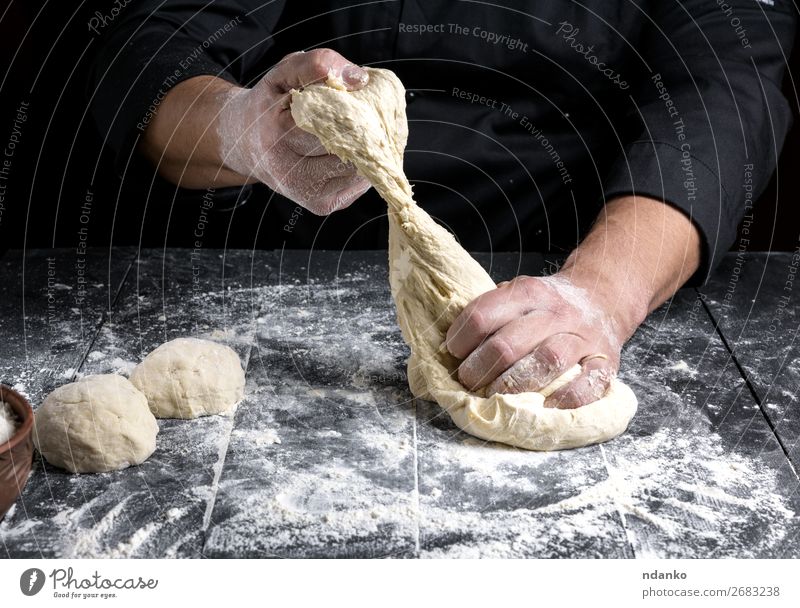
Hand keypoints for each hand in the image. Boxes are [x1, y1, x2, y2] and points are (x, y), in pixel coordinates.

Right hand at [218, 48, 370, 213]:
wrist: (246, 144)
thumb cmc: (271, 105)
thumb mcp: (283, 73)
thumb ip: (316, 65)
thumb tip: (358, 78)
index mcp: (279, 133)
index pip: (336, 123)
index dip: (356, 109)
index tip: (361, 94)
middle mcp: (289, 170)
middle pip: (352, 149)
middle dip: (366, 130)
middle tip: (367, 113)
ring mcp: (306, 193)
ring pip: (360, 169)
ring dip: (368, 150)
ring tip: (358, 133)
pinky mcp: (321, 205)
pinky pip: (359, 184)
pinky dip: (363, 166)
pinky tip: (351, 152)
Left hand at [445, 274, 627, 408]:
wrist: (603, 298)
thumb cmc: (547, 307)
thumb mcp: (517, 296)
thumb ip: (488, 316)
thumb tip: (442, 352)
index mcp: (528, 292)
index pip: (483, 315)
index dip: (460, 338)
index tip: (452, 353)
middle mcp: (555, 312)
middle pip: (509, 344)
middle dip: (479, 368)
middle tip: (468, 380)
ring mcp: (582, 337)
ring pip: (546, 361)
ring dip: (514, 385)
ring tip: (497, 396)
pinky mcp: (606, 361)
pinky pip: (587, 383)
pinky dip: (565, 399)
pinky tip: (545, 407)